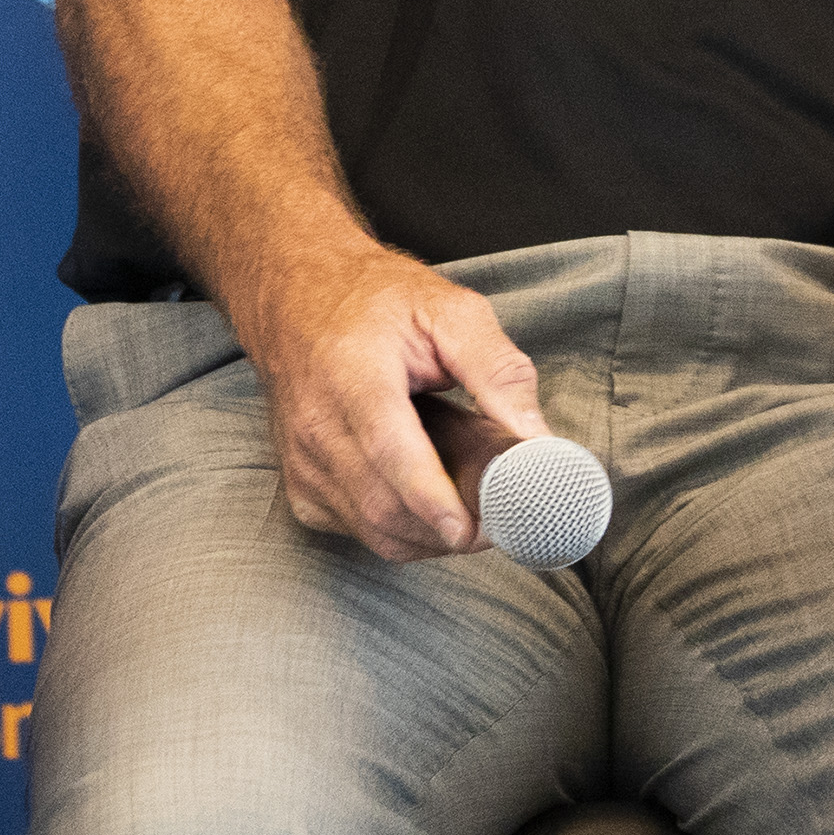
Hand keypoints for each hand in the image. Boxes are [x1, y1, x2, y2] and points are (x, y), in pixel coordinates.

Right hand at [239, 245, 548, 561]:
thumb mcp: (450, 310)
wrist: (296, 298)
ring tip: (471, 504)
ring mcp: (302, 460)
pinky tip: (426, 503)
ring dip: (433, 537)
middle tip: (503, 514)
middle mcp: (316, 422)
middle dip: (452, 527)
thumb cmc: (375, 301)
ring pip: (375, 530)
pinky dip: (403, 532)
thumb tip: (537, 439)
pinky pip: (359, 531)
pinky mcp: (300, 484)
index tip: (472, 528)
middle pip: (384, 504)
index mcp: (352, 372)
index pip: (388, 449)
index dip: (431, 498)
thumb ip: (498, 370)